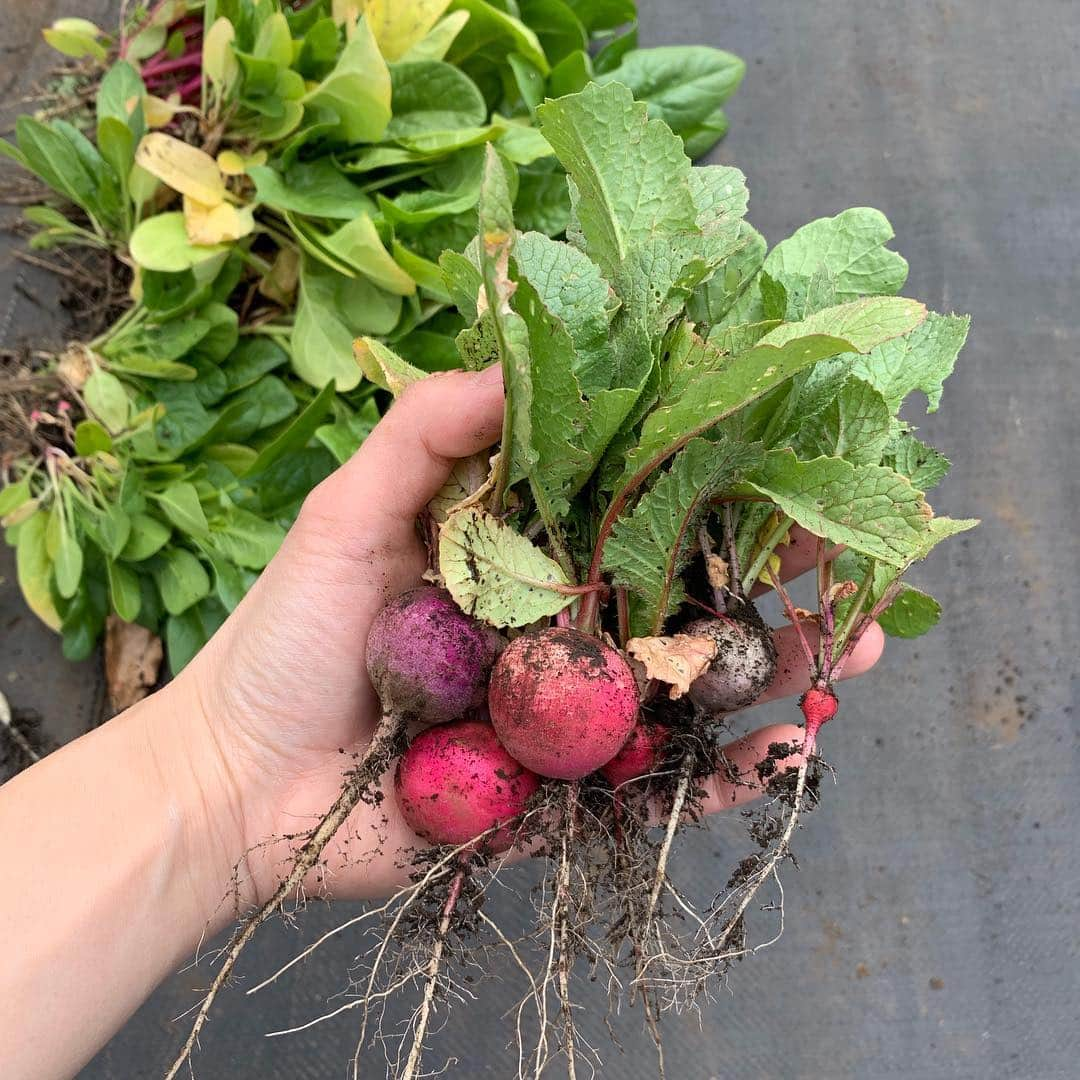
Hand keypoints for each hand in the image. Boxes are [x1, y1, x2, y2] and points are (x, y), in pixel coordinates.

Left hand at [164, 367, 884, 918]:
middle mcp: (560, 639)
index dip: (711, 492)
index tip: (784, 463)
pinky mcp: (561, 804)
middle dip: (774, 583)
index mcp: (522, 564)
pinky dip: (721, 783)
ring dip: (775, 675)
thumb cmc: (283, 642)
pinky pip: (654, 796)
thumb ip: (428, 435)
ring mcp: (568, 725)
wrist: (235, 787)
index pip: (637, 519)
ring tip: (852, 650)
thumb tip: (516, 356)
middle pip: (684, 606)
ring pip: (690, 697)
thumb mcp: (349, 516)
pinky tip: (785, 756)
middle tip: (851, 561)